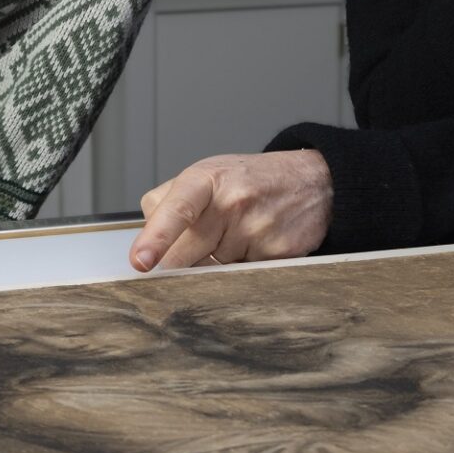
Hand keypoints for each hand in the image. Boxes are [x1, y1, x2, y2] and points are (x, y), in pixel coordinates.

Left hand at [129, 151, 332, 270]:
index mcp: (207, 179)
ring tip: (238, 233)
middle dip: (181, 260)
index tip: (141, 262)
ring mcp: (258, 230)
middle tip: (196, 246)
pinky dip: (243, 269)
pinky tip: (256, 245)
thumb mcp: (207, 174)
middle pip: (186, 256)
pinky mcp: (279, 255)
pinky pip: (242, 278)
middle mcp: (233, 203)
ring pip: (212, 272)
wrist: (313, 181)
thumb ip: (169, 203)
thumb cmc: (250, 181)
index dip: (156, 237)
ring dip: (216, 264)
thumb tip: (147, 243)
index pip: (177, 209)